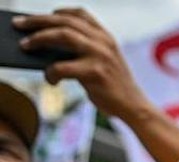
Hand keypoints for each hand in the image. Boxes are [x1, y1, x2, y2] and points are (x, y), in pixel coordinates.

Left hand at [15, 8, 178, 161]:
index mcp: (106, 38)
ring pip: (62, 35)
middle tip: (19, 25)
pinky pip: (62, 66)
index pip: (80, 14)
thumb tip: (48, 49)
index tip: (43, 16)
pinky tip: (50, 80)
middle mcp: (104, 42)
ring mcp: (100, 55)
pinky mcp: (95, 72)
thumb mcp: (103, 63)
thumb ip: (83, 52)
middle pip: (65, 21)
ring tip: (25, 45)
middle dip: (38, 21)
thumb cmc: (114, 88)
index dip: (58, 12)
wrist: (134, 107)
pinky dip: (50, 73)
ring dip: (39, 38)